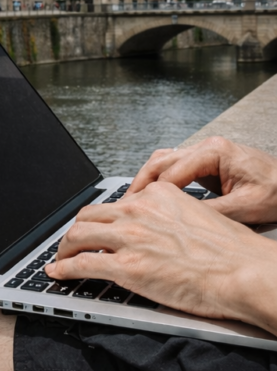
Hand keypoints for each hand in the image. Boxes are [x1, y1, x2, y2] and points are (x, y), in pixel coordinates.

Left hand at [45, 181, 276, 329]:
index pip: (114, 203)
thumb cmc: (232, 253)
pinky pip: (81, 264)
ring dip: (63, 250)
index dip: (99, 219)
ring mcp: (129, 237)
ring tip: (60, 261)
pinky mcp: (125, 265)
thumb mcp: (196, 214)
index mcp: (157, 195)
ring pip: (77, 236)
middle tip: (71, 245)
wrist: (247, 273)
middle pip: (88, 216)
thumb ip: (167, 216)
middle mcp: (138, 210)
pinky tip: (57, 274)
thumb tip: (151, 230)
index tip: (94, 228)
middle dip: (75, 232)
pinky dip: (62, 269)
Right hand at [128, 136, 276, 224]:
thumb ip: (210, 213)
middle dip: (139, 185)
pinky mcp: (207, 164)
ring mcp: (206, 154)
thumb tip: (179, 223)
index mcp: (215, 152)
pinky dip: (160, 182)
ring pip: (163, 162)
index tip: (137, 212)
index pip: (170, 173)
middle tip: (124, 206)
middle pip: (159, 162)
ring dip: (146, 181)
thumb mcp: (246, 207)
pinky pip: (174, 168)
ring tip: (133, 202)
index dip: (151, 195)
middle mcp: (207, 148)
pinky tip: (153, 197)